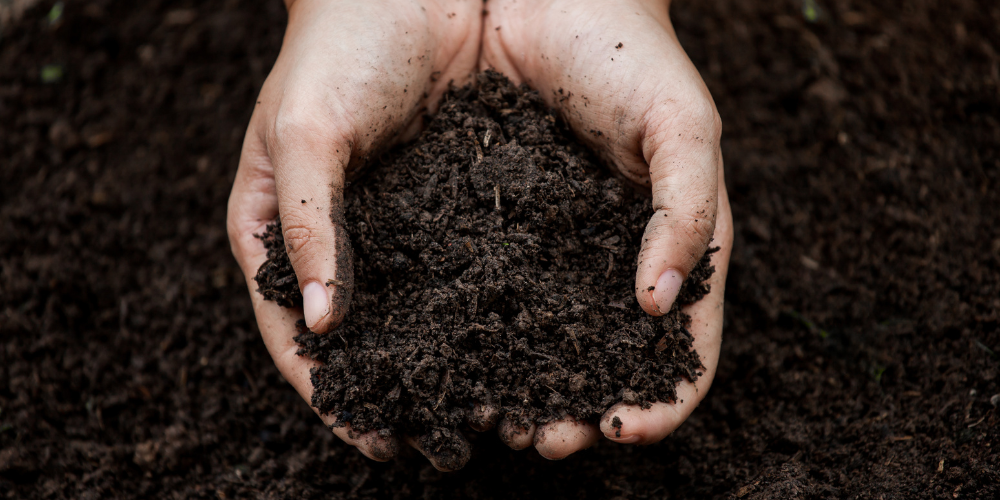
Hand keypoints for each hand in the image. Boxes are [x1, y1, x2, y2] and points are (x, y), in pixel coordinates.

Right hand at [226, 0, 480, 468]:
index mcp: (277, 229)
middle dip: (391, 392)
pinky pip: (459, 270)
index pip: (293, 333)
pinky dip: (478, 312)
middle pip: (355, 337)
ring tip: (481, 411)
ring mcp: (391, 225)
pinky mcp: (445, 205)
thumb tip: (321, 324)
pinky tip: (513, 343)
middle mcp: (335, 238)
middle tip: (436, 444)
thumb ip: (310, 224)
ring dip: (441, 363)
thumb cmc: (334, 48)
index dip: (328, 393)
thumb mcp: (306, 131)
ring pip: (411, 313)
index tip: (372, 440)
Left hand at [481, 0, 733, 457]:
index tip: (623, 427)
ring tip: (494, 418)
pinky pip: (490, 289)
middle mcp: (613, 261)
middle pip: (605, 360)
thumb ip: (687, 214)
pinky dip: (480, 333)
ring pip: (544, 338)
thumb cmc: (636, 56)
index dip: (661, 400)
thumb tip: (659, 306)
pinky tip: (455, 356)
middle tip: (543, 440)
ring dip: (524, 387)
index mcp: (673, 249)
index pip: (682, 350)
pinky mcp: (498, 224)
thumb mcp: (685, 130)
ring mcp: (555, 247)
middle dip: (579, 410)